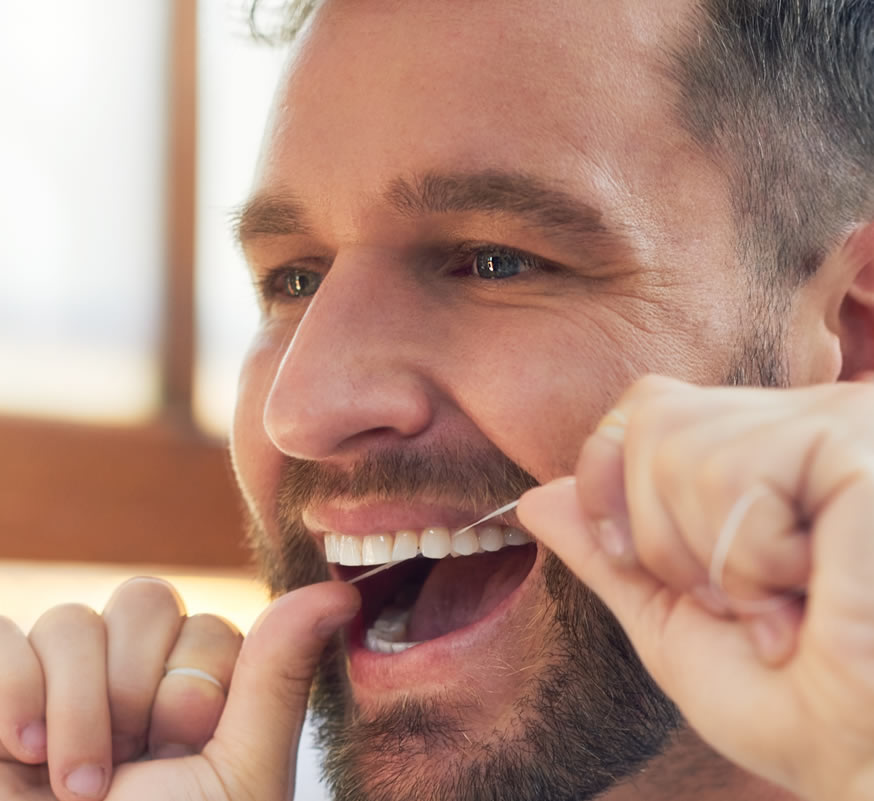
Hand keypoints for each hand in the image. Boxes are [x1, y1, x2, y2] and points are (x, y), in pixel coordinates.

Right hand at [0, 577, 358, 800]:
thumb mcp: (235, 776)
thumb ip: (277, 679)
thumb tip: (341, 592)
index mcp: (195, 698)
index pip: (207, 623)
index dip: (197, 679)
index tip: (186, 746)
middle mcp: (130, 684)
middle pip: (143, 601)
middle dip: (134, 686)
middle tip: (127, 767)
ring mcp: (59, 689)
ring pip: (72, 619)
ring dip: (74, 707)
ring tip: (73, 786)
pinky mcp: (2, 696)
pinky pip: (5, 636)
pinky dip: (11, 692)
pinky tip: (18, 756)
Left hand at [517, 375, 873, 800]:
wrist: (864, 764)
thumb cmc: (787, 702)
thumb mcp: (669, 620)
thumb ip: (606, 553)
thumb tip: (533, 500)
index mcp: (760, 450)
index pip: (647, 404)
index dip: (612, 481)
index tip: (638, 560)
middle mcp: (801, 420)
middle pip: (652, 420)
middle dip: (664, 539)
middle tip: (738, 602)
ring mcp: (838, 423)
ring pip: (683, 451)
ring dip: (717, 563)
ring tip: (784, 604)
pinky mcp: (860, 448)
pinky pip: (739, 482)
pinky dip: (758, 565)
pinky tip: (823, 590)